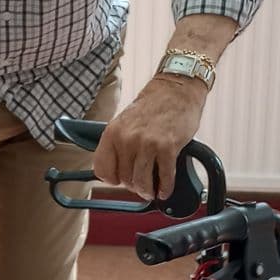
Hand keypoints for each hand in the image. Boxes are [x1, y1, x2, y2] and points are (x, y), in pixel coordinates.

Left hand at [94, 75, 206, 200]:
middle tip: (142, 183)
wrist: (176, 89)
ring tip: (153, 190)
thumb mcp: (126, 121)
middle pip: (124, 179)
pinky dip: (165, 188)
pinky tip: (165, 188)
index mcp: (112, 132)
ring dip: (148, 191)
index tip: (120, 180)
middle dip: (134, 185)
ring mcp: (147, 144)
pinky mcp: (168, 148)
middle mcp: (127, 139)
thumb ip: (120, 144)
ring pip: (142, 183)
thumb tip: (120, 170)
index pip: (102, 170)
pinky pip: (164, 178)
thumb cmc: (153, 106)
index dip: (112, 179)